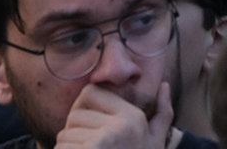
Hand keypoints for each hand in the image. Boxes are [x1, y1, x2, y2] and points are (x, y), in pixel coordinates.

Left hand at [54, 82, 173, 148]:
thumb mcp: (155, 143)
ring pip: (64, 135)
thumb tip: (165, 85)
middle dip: (74, 134)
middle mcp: (120, 125)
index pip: (90, 92)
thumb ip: (161, 115)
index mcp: (133, 117)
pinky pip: (61, 148)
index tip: (91, 130)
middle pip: (74, 116)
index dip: (84, 110)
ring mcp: (103, 141)